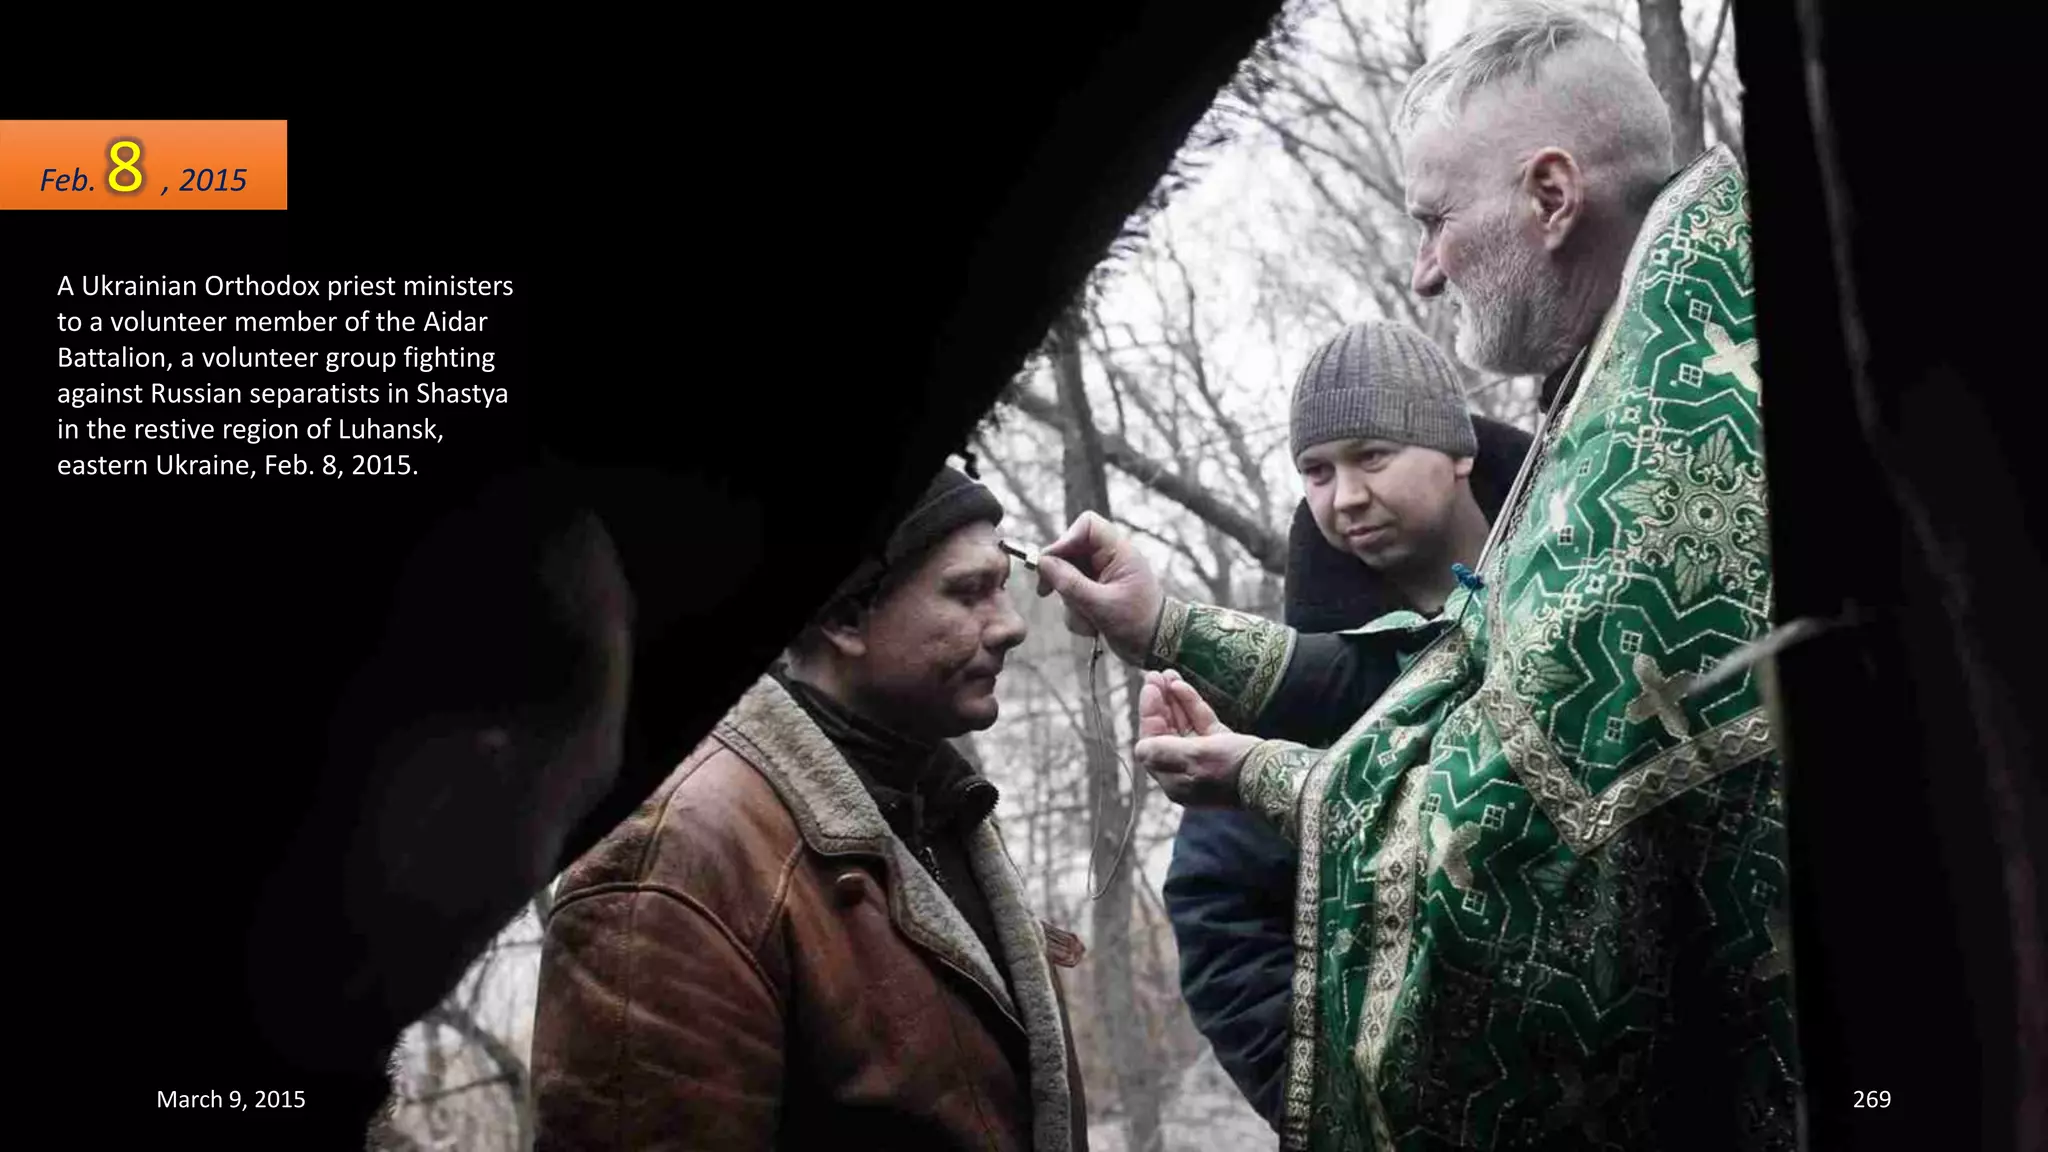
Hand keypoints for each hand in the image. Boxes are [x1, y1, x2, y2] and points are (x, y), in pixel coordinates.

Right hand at [1033, 511, 1164, 665]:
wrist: (1158, 648)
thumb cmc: (1139, 624)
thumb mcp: (1101, 606)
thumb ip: (1070, 584)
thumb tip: (1042, 563)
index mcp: (1120, 553)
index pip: (1087, 526)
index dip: (1065, 539)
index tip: (1050, 563)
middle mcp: (1110, 560)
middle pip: (1072, 552)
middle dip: (1060, 576)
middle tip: (1045, 592)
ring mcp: (1103, 577)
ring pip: (1069, 576)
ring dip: (1070, 601)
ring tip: (1086, 620)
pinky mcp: (1098, 594)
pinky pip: (1074, 595)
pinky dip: (1076, 612)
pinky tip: (1091, 627)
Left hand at [1134, 671, 1254, 807]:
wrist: (1272, 775)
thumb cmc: (1231, 768)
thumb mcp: (1193, 758)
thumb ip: (1163, 750)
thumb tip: (1139, 748)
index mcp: (1174, 780)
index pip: (1152, 743)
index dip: (1149, 714)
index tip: (1149, 688)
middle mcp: (1186, 770)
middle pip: (1167, 732)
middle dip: (1160, 704)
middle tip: (1154, 675)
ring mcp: (1205, 758)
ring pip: (1183, 725)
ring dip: (1174, 700)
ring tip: (1167, 674)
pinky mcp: (1223, 747)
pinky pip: (1201, 724)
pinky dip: (1192, 705)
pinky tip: (1181, 686)